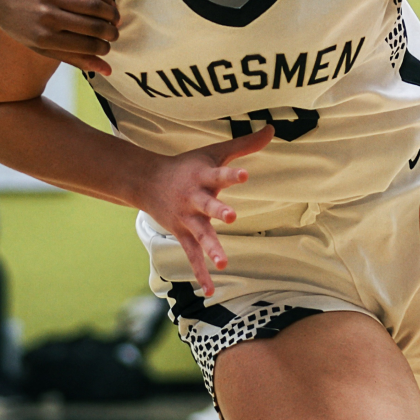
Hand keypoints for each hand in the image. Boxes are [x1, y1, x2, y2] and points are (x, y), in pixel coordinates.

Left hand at [0, 0, 118, 74]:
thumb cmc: (18, 23)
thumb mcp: (39, 46)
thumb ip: (73, 58)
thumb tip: (106, 70)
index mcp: (44, 39)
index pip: (86, 46)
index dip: (103, 48)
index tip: (107, 48)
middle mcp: (48, 18)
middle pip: (94, 26)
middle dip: (110, 33)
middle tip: (114, 34)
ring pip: (94, 6)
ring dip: (111, 14)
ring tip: (115, 19)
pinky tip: (107, 2)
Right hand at [135, 125, 273, 294]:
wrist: (147, 181)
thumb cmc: (187, 165)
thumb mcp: (214, 152)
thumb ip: (244, 144)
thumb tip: (272, 128)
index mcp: (202, 177)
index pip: (219, 174)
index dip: (232, 175)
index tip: (244, 174)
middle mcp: (194, 199)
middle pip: (208, 206)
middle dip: (219, 211)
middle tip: (232, 216)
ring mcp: (187, 219)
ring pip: (200, 235)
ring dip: (211, 248)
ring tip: (223, 263)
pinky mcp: (182, 234)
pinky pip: (191, 256)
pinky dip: (200, 273)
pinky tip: (210, 291)